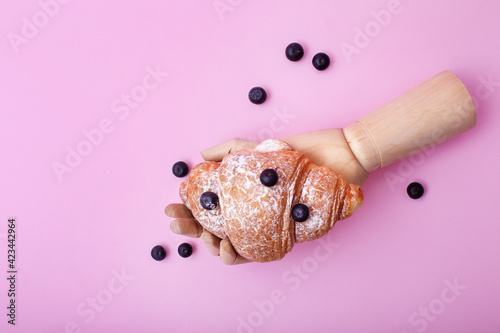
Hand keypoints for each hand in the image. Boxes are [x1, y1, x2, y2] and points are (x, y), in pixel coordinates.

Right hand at [165, 129, 367, 264]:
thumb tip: (200, 154)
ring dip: (215, 248)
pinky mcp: (288, 234)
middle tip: (179, 223)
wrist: (342, 156)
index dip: (189, 212)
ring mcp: (269, 225)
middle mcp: (254, 214)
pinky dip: (242, 256)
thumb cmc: (302, 153)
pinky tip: (229, 251)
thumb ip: (232, 149)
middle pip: (217, 230)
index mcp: (245, 197)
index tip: (173, 208)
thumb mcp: (261, 147)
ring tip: (206, 239)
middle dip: (193, 231)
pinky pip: (262, 252)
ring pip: (235, 246)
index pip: (211, 210)